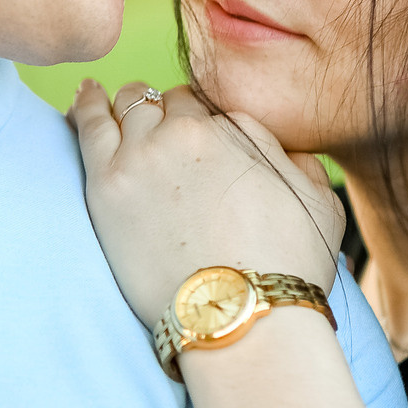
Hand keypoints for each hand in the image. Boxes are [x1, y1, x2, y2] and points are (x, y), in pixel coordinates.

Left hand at [68, 81, 344, 325]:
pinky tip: (86, 93)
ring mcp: (144, 153)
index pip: (207, 106)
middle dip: (164, 110)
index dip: (201, 121)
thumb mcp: (321, 204)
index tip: (194, 137)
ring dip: (127, 103)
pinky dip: (87, 103)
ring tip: (110, 100)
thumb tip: (283, 149)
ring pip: (128, 104)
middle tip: (156, 126)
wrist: (240, 314)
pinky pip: (88, 124)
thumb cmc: (288, 268)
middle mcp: (190, 130)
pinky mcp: (107, 183)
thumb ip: (301, 163)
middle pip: (167, 102)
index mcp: (238, 130)